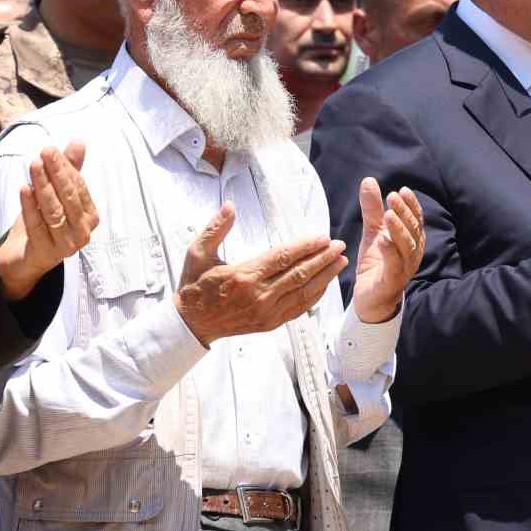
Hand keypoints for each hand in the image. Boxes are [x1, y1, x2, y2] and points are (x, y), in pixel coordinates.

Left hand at [0, 143, 99, 299]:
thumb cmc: (43, 223)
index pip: (79, 187)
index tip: (50, 150)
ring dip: (43, 186)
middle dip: (56, 173)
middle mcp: (83, 232)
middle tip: (44, 152)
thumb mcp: (55, 194)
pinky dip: (30, 206)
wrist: (23, 258)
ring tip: (34, 166)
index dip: (65, 168)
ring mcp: (67, 245)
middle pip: (68, 197)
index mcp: (90, 216)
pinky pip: (37, 225)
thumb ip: (69, 171)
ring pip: (54, 211)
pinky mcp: (47, 253)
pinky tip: (24, 188)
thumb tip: (79, 142)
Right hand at [174, 203, 346, 345]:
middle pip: (299, 274)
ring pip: (303, 293)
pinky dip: (314, 296)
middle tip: (339, 245)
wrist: (191, 324)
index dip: (306, 246)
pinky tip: (325, 285)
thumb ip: (215, 229)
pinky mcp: (269, 324)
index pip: (283, 257)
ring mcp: (266, 312)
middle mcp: (259, 296)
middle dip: (322, 259)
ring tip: (340, 262)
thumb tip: (229, 206)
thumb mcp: (197, 253)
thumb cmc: (195, 285)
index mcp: (244, 276)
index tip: (322, 237)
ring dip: (324, 277)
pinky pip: (298, 309)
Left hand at [351, 177, 424, 322]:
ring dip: (398, 229)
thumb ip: (372, 209)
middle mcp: (412, 253)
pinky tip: (382, 240)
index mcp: (411, 241)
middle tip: (392, 196)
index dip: (411, 205)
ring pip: (407, 246)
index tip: (402, 190)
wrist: (371, 298)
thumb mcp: (373, 232)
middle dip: (404, 212)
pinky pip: (394, 265)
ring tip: (388, 214)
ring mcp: (404, 268)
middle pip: (413, 230)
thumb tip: (369, 180)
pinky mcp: (392, 281)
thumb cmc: (377, 263)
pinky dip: (390, 251)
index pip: (416, 219)